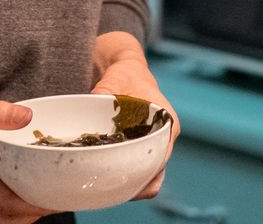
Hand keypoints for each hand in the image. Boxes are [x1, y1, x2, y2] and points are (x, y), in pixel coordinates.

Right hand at [0, 87, 54, 223]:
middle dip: (30, 212)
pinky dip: (6, 197)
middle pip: (2, 220)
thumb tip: (27, 116)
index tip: (56, 196)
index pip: (4, 203)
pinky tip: (18, 174)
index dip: (34, 203)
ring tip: (41, 187)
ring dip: (18, 207)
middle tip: (54, 196)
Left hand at [91, 50, 174, 201]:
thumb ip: (108, 87)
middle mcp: (164, 138)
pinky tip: (107, 181)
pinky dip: (126, 176)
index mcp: (167, 123)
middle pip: (157, 170)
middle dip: (140, 183)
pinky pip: (138, 169)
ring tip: (109, 190)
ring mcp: (153, 145)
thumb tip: (95, 97)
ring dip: (133, 183)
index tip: (130, 178)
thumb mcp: (118, 76)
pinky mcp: (141, 149)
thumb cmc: (126, 74)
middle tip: (115, 190)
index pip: (163, 154)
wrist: (127, 72)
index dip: (148, 169)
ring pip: (149, 174)